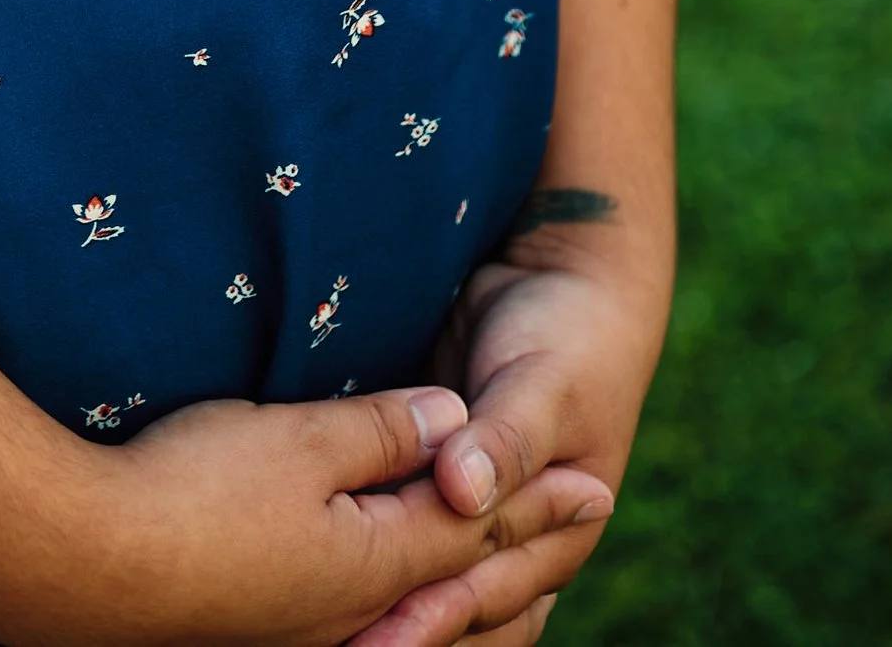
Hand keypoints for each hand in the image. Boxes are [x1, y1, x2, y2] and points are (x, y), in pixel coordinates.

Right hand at [0, 382, 610, 646]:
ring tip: (515, 568)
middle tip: (585, 518)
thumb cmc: (196, 495)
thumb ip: (383, 433)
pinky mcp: (268, 629)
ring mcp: (313, 631)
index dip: (538, 498)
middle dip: (526, 547)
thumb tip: (450, 419)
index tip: (598, 483)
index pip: (479, 525)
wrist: (88, 568)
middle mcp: (361, 614)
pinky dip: (417, 604)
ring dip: (476, 585)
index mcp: (380, 564)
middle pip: (461, 580)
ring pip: (421, 609)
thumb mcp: (302, 444)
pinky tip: (398, 594)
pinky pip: (374, 620)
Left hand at [342, 249, 668, 646]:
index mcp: (558, 536)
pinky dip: (375, 560)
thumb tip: (464, 494)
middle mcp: (519, 544)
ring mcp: (478, 518)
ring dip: (388, 609)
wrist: (561, 279)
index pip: (490, 592)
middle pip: (461, 610)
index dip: (436, 617)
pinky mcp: (439, 486)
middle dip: (404, 629)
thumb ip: (508, 439)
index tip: (381, 640)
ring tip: (330, 634)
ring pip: (434, 587)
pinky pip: (406, 536)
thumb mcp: (546, 382)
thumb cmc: (566, 334)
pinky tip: (325, 579)